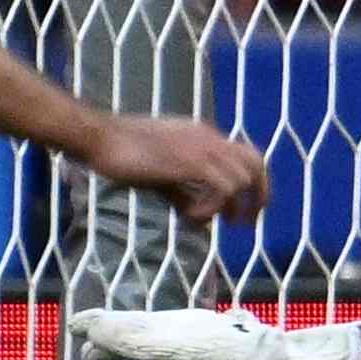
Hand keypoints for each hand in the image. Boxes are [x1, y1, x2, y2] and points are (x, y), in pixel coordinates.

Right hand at [70, 305, 360, 359]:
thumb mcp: (183, 352)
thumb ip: (137, 340)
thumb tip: (88, 326)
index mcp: (177, 327)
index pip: (129, 327)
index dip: (102, 332)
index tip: (75, 333)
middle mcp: (196, 334)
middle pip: (150, 342)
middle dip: (124, 354)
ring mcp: (219, 352)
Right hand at [86, 115, 272, 222]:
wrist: (102, 137)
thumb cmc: (124, 153)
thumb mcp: (162, 173)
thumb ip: (184, 191)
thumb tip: (199, 216)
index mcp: (204, 135)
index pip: (246, 156)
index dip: (252, 187)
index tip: (242, 213)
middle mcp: (209, 138)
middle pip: (256, 164)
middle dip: (258, 196)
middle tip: (244, 223)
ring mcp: (201, 148)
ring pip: (241, 180)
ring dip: (228, 208)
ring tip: (203, 222)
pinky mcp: (190, 162)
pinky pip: (222, 189)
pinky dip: (212, 209)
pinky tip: (188, 218)